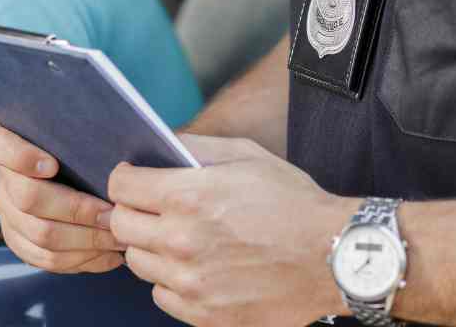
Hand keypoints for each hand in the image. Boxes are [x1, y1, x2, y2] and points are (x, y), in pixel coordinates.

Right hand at [0, 124, 125, 272]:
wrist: (70, 178)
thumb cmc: (77, 152)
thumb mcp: (74, 136)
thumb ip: (79, 137)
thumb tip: (114, 158)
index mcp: (6, 144)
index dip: (20, 157)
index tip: (52, 165)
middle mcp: (2, 181)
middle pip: (28, 197)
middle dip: (76, 209)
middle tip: (111, 213)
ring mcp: (8, 215)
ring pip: (41, 234)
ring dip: (85, 239)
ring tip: (116, 236)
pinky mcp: (20, 242)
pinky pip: (47, 258)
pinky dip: (82, 259)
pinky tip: (107, 254)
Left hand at [107, 134, 355, 326]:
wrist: (335, 255)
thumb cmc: (293, 202)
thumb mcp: (245, 155)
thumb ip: (193, 148)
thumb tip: (157, 146)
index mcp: (187, 196)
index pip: (120, 186)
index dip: (125, 179)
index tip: (134, 181)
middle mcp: (181, 240)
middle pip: (120, 225)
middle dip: (132, 213)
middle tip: (154, 210)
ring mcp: (191, 282)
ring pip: (138, 262)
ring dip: (151, 248)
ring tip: (181, 239)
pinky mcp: (205, 314)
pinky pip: (161, 296)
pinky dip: (171, 282)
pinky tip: (196, 267)